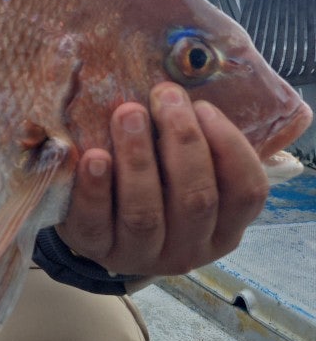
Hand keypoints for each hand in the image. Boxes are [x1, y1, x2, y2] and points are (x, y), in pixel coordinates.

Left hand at [57, 82, 268, 276]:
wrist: (100, 224)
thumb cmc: (153, 182)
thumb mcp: (182, 169)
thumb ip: (193, 140)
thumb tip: (182, 86)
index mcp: (223, 227)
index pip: (246, 193)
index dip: (230, 146)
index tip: (204, 106)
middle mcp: (189, 249)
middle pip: (196, 199)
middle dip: (183, 140)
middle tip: (165, 96)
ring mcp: (141, 255)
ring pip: (145, 213)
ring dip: (138, 158)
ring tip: (128, 114)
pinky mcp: (96, 249)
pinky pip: (95, 224)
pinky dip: (95, 190)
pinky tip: (94, 157)